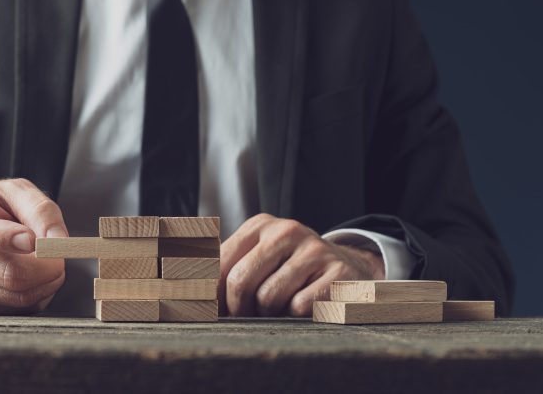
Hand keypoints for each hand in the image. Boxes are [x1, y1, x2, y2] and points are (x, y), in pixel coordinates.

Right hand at [0, 178, 66, 314]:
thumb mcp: (15, 191)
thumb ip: (40, 211)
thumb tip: (58, 242)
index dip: (11, 239)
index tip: (34, 240)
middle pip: (11, 274)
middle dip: (47, 266)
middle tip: (61, 253)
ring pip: (20, 296)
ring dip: (48, 281)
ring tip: (51, 261)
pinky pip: (21, 308)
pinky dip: (40, 293)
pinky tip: (38, 275)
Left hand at [219, 213, 384, 316]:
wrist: (347, 269)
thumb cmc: (291, 270)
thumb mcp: (260, 258)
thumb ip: (229, 269)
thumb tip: (194, 298)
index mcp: (260, 225)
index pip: (220, 262)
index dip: (212, 293)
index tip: (212, 312)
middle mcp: (286, 230)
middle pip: (240, 281)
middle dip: (239, 309)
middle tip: (247, 316)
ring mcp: (314, 249)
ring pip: (269, 298)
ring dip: (270, 314)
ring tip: (281, 307)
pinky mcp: (338, 272)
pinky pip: (299, 307)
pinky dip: (297, 316)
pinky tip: (307, 306)